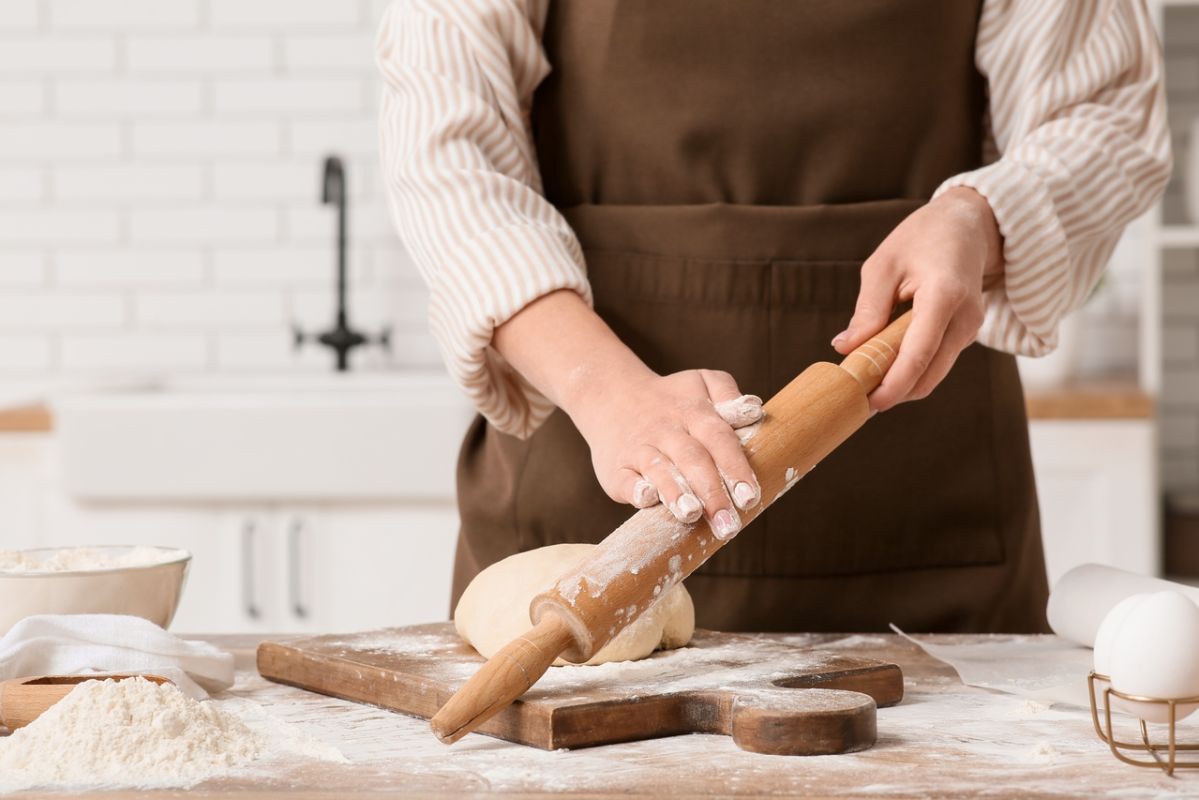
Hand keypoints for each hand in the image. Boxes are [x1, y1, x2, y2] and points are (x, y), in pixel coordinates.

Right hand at [493, 290, 761, 539]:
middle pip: (694, 461)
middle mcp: (668, 431)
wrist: (610, 396)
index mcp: (693, 412)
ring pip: (661, 474)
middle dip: (715, 493)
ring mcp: (641, 452)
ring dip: (677, 494)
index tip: (751, 494)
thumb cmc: (669, 398)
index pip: (720, 438)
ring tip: (691, 515)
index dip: (736, 465)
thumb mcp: (700, 383)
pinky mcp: (618, 472)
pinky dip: (638, 493)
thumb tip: (753, 408)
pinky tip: (648, 504)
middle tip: (731, 525)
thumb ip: (726, 392)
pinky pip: (627, 484)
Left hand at [832, 187, 1002, 410]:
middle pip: (930, 374)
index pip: (919, 353)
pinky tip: (886, 368)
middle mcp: (965, 317)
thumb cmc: (920, 238)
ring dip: (903, 385)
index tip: (867, 403)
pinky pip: (938, 362)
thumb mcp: (883, 265)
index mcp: (944, 294)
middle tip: (858, 403)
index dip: (893, 385)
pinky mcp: (967, 333)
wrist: (967, 225)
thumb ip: (867, 310)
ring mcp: (971, 328)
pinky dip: (913, 371)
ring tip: (866, 386)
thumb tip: (844, 348)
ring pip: (935, 373)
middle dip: (895, 393)